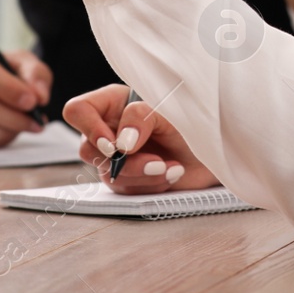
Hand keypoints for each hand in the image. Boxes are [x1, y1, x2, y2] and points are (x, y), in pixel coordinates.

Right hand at [63, 83, 219, 194]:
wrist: (215, 149)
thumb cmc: (192, 120)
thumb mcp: (169, 110)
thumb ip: (141, 117)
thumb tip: (120, 145)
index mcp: (114, 102)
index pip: (78, 111)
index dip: (88, 128)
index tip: (113, 145)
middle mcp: (110, 129)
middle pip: (87, 149)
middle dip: (126, 162)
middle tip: (157, 162)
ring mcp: (117, 156)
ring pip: (109, 174)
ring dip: (144, 175)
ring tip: (173, 167)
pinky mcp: (130, 178)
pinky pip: (126, 190)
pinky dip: (152, 185)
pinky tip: (173, 173)